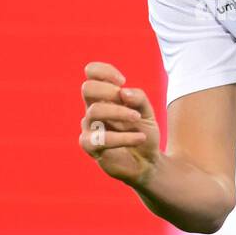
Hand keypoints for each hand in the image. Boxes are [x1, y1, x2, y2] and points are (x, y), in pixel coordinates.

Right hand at [79, 61, 160, 187]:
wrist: (148, 163)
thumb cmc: (143, 133)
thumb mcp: (147, 112)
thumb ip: (138, 98)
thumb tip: (123, 92)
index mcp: (104, 98)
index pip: (91, 73)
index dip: (104, 71)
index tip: (122, 81)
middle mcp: (93, 111)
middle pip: (87, 88)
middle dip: (109, 90)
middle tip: (127, 101)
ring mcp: (90, 129)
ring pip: (94, 111)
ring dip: (120, 112)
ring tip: (137, 118)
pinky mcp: (92, 148)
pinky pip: (100, 138)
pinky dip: (123, 137)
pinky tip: (140, 138)